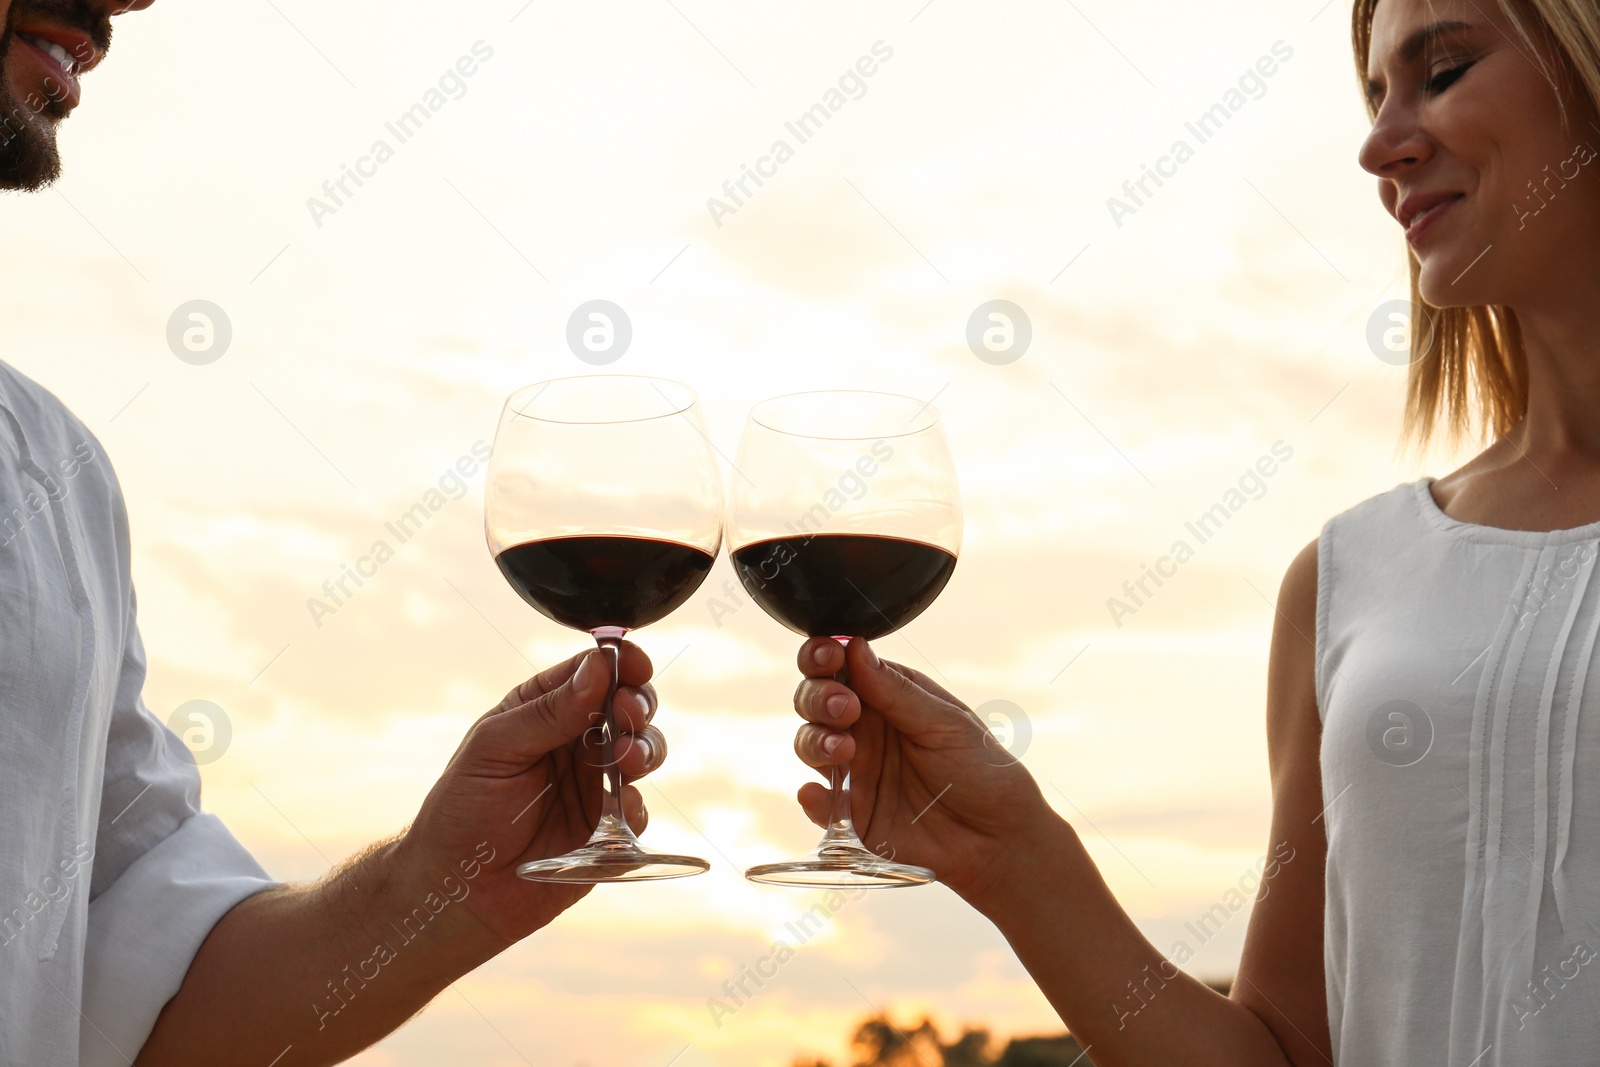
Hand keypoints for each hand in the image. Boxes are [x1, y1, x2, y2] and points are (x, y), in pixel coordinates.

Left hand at [394, 642, 664, 950]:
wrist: (459, 891)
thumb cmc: (462, 812)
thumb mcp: (495, 749)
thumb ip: (547, 711)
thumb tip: (598, 666)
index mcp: (542, 710)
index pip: (590, 673)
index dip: (619, 664)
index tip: (635, 666)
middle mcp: (573, 741)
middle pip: (626, 707)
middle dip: (637, 705)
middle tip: (629, 716)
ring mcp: (593, 784)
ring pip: (641, 752)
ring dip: (645, 749)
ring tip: (630, 760)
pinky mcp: (607, 829)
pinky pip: (636, 810)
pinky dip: (635, 805)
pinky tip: (620, 809)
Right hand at [793, 636, 1054, 901]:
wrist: (1000, 840)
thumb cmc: (983, 771)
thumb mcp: (946, 724)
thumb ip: (897, 692)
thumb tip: (855, 646)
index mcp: (886, 696)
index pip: (840, 666)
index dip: (824, 656)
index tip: (829, 657)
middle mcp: (863, 729)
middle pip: (814, 701)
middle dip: (818, 697)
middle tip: (844, 708)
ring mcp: (854, 772)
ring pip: (809, 745)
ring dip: (814, 741)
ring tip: (842, 749)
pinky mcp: (851, 816)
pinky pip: (819, 805)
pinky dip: (813, 798)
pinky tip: (819, 795)